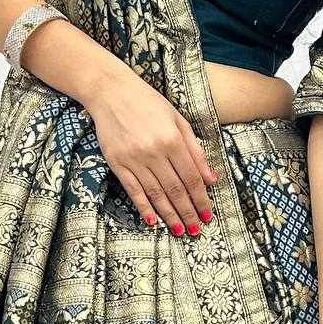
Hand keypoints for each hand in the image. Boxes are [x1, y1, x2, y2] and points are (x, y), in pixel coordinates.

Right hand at [89, 66, 218, 234]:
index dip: (201, 199)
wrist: (111, 92)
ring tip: (180, 231)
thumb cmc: (149, 103)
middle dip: (188, 213)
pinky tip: (153, 221)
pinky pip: (133, 190)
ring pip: (156, 194)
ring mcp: (134, 159)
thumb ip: (195, 150)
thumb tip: (211, 178)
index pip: (191, 178)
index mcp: (173, 140)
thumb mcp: (178, 120)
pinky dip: (144, 207)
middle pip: (176, 190)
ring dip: (170, 216)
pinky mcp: (117, 163)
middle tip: (197, 230)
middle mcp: (154, 152)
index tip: (208, 215)